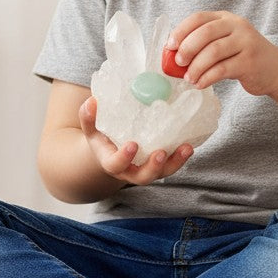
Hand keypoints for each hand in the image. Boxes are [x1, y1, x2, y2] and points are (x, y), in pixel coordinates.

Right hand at [78, 96, 193, 184]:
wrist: (111, 151)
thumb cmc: (101, 138)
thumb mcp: (91, 128)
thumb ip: (89, 117)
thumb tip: (92, 101)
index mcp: (112, 163)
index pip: (116, 165)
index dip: (124, 157)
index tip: (132, 144)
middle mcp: (130, 171)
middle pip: (143, 176)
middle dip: (153, 166)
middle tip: (161, 152)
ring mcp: (147, 170)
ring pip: (162, 173)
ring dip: (175, 162)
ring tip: (186, 148)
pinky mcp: (160, 165)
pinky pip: (172, 164)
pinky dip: (181, 156)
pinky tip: (189, 143)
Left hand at [168, 11, 277, 95]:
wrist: (276, 68)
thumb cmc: (242, 56)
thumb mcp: (224, 42)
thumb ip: (203, 44)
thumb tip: (172, 55)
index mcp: (225, 18)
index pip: (198, 18)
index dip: (181, 31)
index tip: (170, 46)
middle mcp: (237, 26)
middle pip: (205, 33)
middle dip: (187, 49)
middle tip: (178, 63)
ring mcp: (246, 43)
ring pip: (213, 52)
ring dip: (196, 67)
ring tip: (189, 78)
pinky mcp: (251, 62)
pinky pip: (223, 69)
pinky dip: (207, 78)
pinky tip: (200, 84)